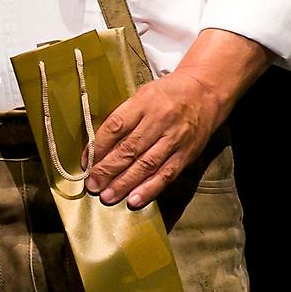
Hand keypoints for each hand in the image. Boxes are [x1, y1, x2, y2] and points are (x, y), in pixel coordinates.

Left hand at [85, 30, 267, 207]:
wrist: (206, 91)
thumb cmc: (167, 94)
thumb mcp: (142, 95)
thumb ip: (124, 117)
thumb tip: (100, 145)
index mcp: (143, 103)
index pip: (116, 126)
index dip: (99, 146)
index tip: (85, 162)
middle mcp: (159, 121)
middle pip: (129, 149)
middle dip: (108, 169)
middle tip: (92, 185)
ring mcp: (175, 139)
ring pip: (146, 165)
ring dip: (125, 183)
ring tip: (107, 196)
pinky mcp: (187, 154)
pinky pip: (166, 174)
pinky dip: (150, 189)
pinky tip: (135, 200)